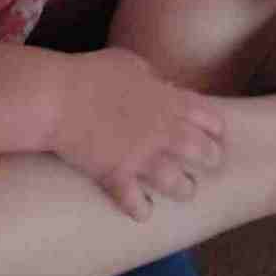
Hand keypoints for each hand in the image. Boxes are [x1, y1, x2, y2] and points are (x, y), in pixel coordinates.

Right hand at [50, 49, 228, 223]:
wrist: (58, 98)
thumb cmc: (91, 74)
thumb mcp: (129, 63)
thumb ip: (151, 77)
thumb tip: (161, 85)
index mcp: (167, 100)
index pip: (208, 116)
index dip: (216, 128)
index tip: (217, 134)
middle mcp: (162, 131)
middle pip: (201, 152)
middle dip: (210, 159)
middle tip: (210, 164)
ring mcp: (141, 157)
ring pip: (177, 183)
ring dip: (184, 189)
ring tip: (186, 190)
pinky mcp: (117, 177)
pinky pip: (136, 203)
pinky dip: (141, 210)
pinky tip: (144, 212)